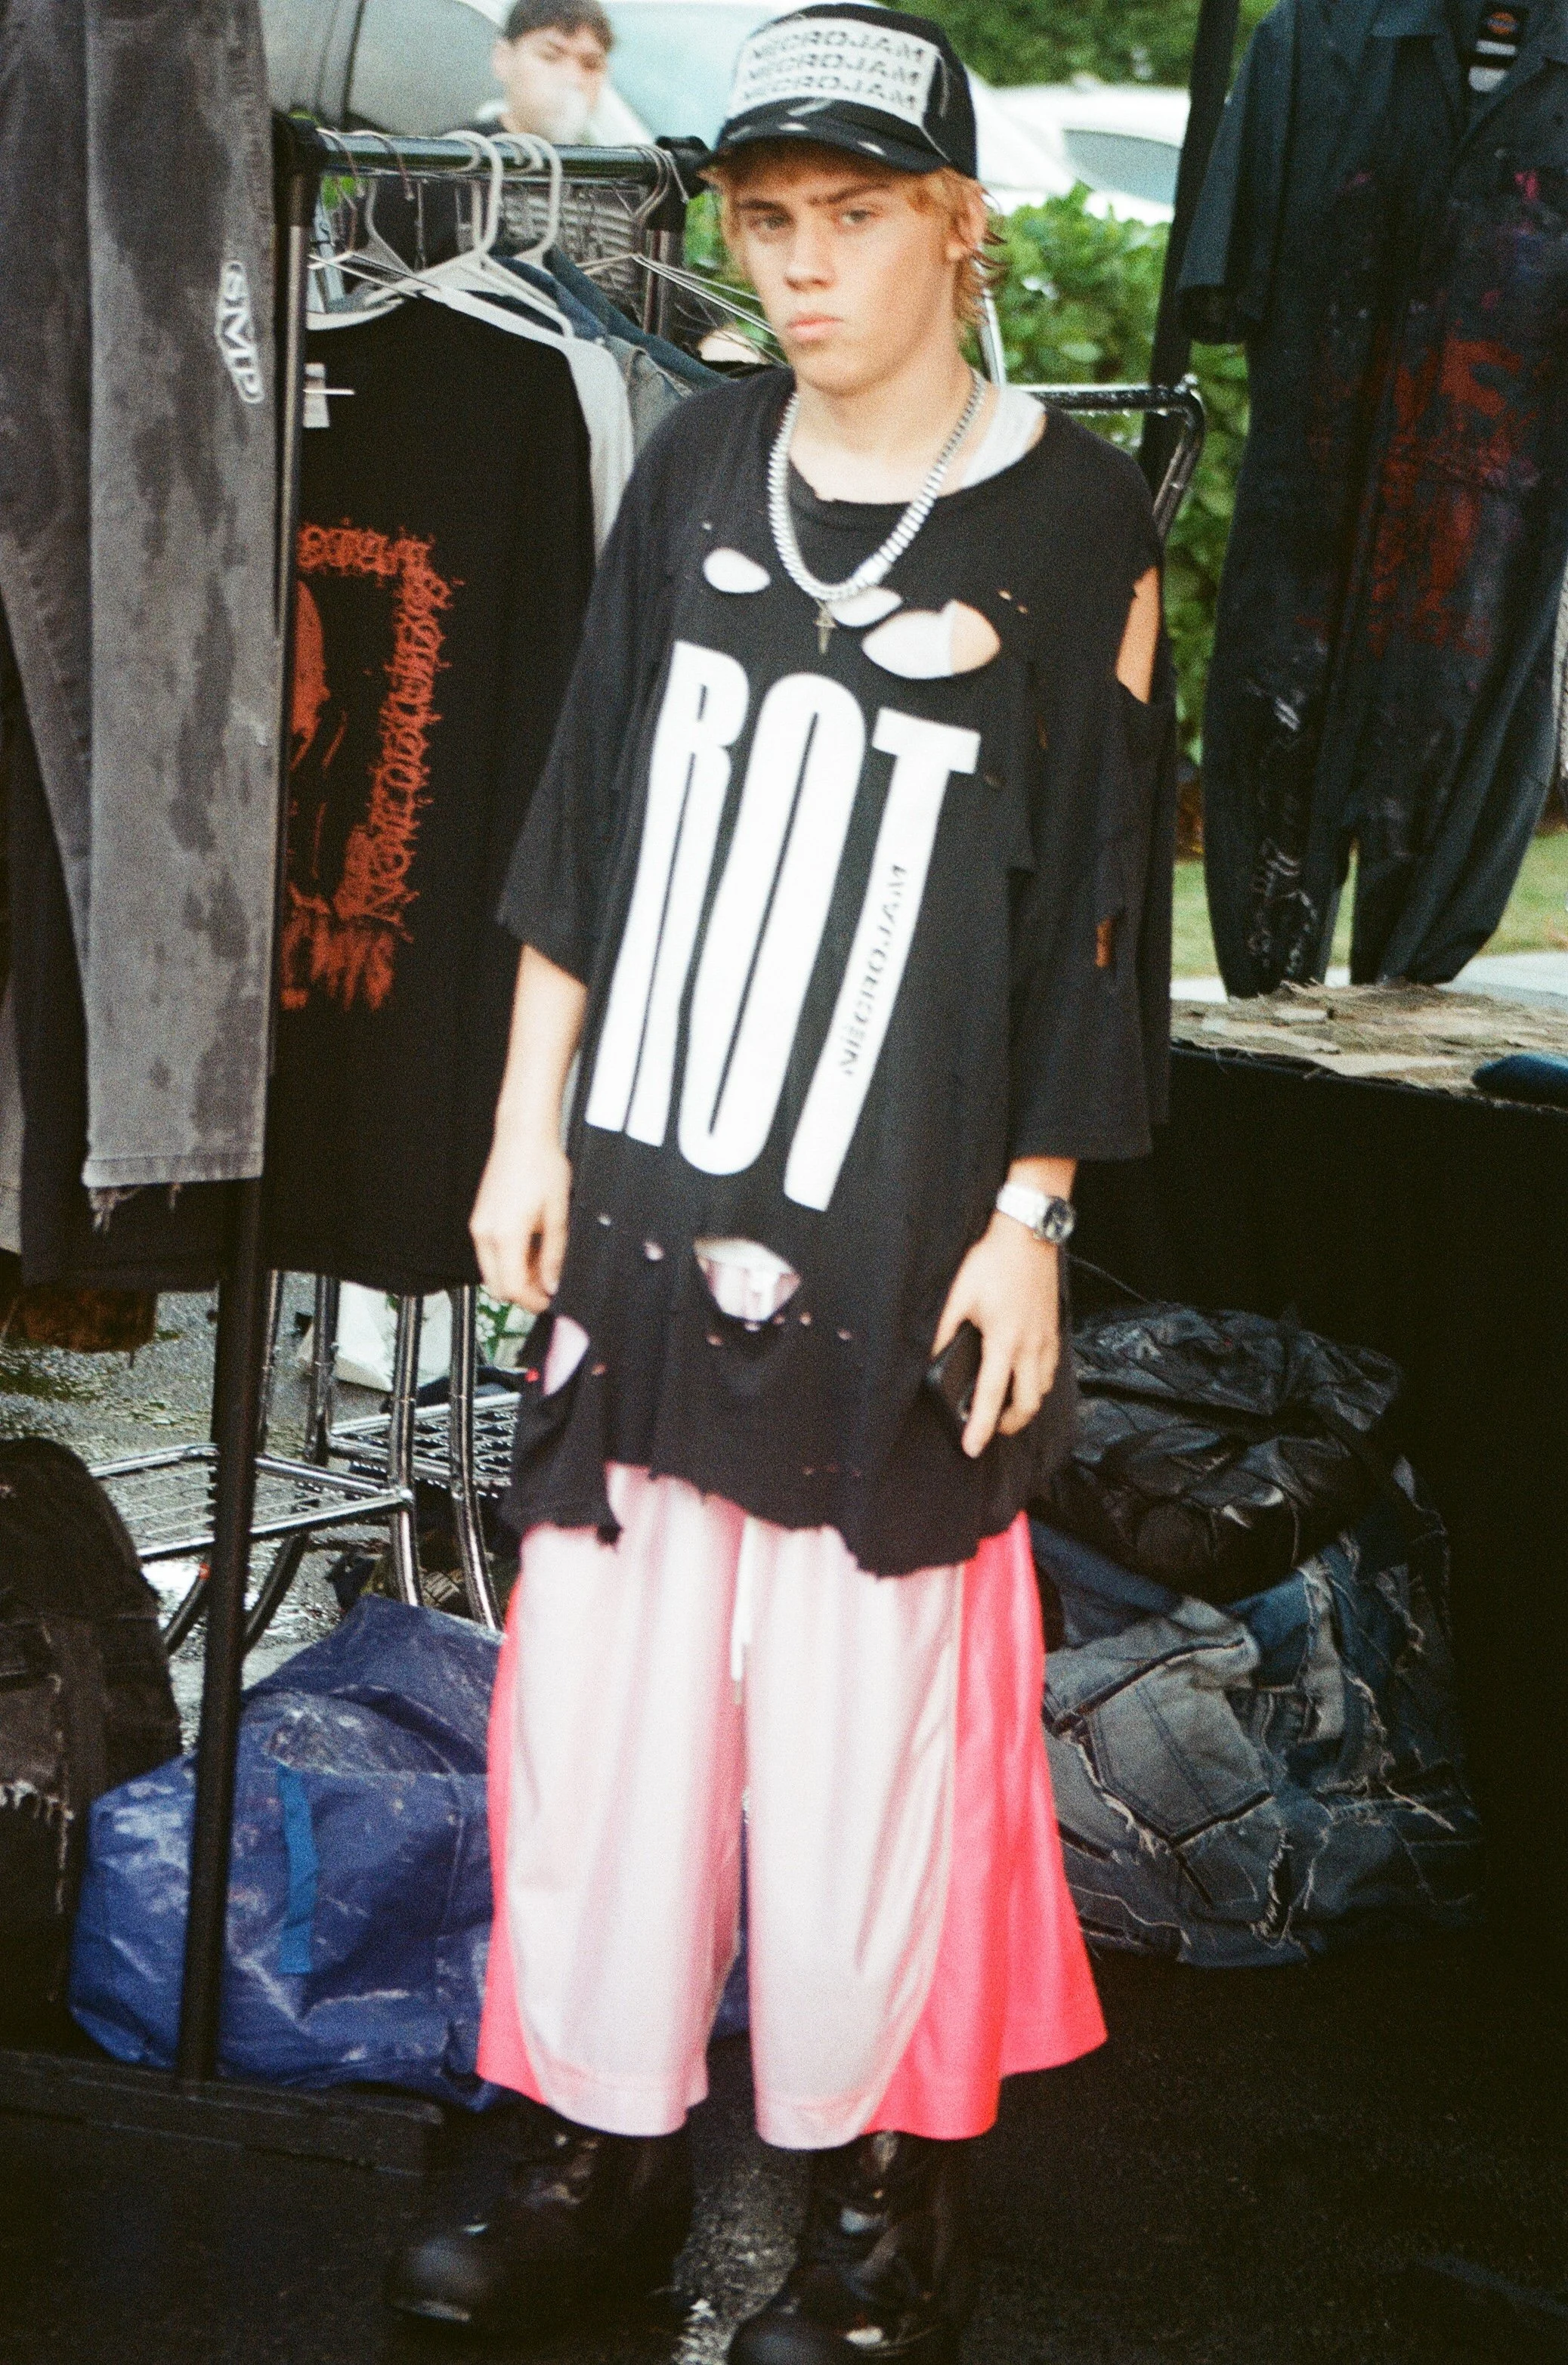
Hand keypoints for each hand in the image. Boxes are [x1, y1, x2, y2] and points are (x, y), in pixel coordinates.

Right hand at [469, 1116, 571, 1311]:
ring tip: (544, 1263)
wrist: (522, 1135)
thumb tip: (552, 1284)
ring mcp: (479, 1226)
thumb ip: (554, 1255)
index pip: (512, 1287)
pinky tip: (531, 1248)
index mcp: (505, 1234)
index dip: (532, 1301)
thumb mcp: (557, 1214)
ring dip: (516, 1276)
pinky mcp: (480, 1220)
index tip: (549, 1302)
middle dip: (522, 1292)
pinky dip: (509, 1260)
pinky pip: (490, 1253)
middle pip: (497, 1285)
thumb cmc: (541, 1165)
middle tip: (548, 1286)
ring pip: (492, 1271)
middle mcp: (484, 1233)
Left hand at [932, 1214, 1061, 1458]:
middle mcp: (1031, 1346)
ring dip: (1025, 1405)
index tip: (971, 1449)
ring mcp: (1047, 1338)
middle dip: (1009, 1425)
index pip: (990, 1396)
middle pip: (1027, 1404)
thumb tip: (929, 1357)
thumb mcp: (958, 1295)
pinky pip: (1052, 1369)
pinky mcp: (1054, 1328)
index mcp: (1004, 1341)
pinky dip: (1038, 1383)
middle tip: (989, 1429)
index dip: (979, 1428)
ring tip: (1005, 1406)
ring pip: (1042, 1389)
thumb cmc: (992, 1261)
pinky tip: (1023, 1376)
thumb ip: (942, 1330)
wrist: (1028, 1234)